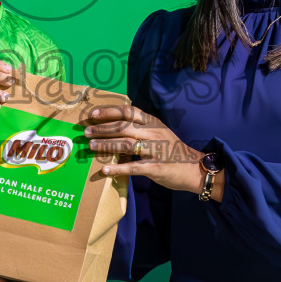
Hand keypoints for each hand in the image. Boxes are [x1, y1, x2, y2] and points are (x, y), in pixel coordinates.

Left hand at [83, 105, 211, 197]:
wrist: (194, 168)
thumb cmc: (172, 150)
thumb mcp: (159, 132)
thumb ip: (141, 127)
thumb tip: (115, 125)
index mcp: (153, 122)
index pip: (128, 111)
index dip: (109, 112)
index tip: (93, 114)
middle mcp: (153, 133)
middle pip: (123, 127)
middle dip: (102, 129)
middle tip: (86, 132)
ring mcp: (155, 150)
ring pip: (126, 144)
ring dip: (106, 145)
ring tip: (91, 146)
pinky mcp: (156, 168)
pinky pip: (133, 167)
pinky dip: (118, 168)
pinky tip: (105, 169)